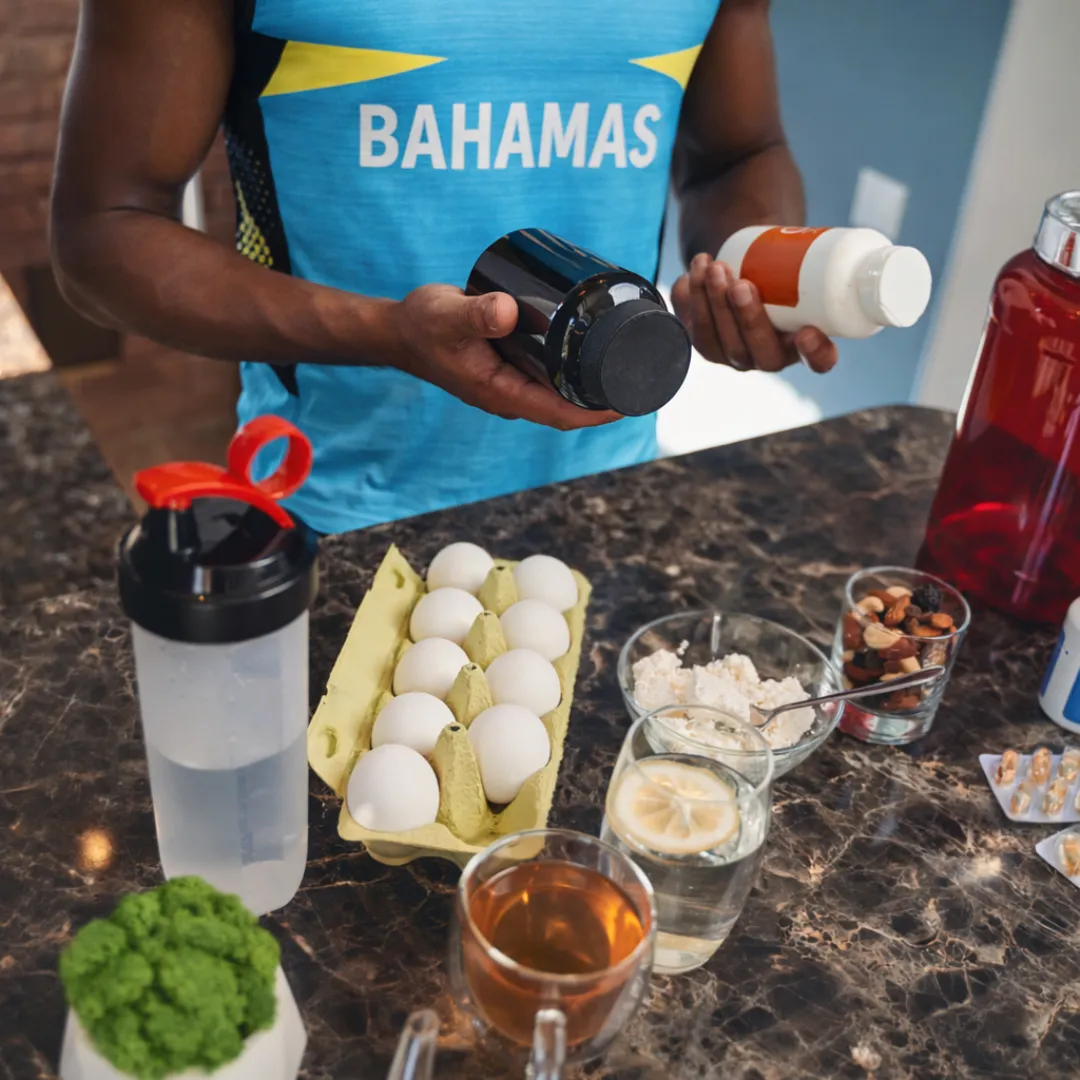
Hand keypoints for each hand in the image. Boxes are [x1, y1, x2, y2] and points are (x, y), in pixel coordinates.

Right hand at [387, 285, 620, 429]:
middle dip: (608, 396)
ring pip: (563, 390)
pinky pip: (552, 374)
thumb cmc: (421, 327)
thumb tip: (510, 311)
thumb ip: (475, 313)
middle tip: (645, 373)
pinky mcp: (513, 365)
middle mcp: (512, 394)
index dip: (599, 412)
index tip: (632, 400)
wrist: (399, 330)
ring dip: (596, 381)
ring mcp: (513, 382)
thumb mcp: (446, 316)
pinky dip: (577, 365)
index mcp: (502, 394)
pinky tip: (597, 347)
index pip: (561, 414)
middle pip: (571, 406)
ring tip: (631, 358)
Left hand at [671, 253, 837, 373]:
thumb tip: (804, 228)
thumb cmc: (783, 267)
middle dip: (745, 317)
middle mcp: (766, 356)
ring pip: (716, 341)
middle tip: (741, 284)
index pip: (818, 362)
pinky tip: (689, 277)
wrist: (746, 266)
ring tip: (712, 267)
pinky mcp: (702, 340)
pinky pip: (689, 328)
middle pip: (755, 350)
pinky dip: (688, 300)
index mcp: (803, 345)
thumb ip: (812, 253)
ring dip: (712, 304)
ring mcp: (730, 353)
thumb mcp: (803, 264)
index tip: (807, 332)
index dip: (815, 354)